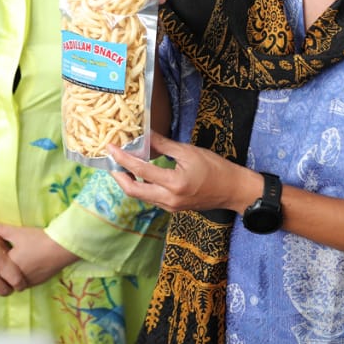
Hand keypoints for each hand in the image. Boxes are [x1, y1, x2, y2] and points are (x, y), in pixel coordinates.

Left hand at [0, 220, 78, 287]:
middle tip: (5, 260)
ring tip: (17, 263)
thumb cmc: (38, 239)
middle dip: (3, 271)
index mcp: (10, 266)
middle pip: (5, 277)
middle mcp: (17, 277)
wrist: (61, 247)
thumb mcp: (17, 232)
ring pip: (15, 283)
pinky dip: (24, 277)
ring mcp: (29, 282)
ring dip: (14, 276)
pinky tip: (28, 266)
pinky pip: (26, 283)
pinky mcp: (38, 283)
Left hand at [108, 131, 263, 213]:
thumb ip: (164, 145)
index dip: (122, 158)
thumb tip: (145, 135)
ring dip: (128, 181)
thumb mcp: (189, 152)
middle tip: (111, 160)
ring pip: (140, 196)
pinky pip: (150, 198)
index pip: (140, 170)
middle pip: (132, 190)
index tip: (111, 147)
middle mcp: (168, 199)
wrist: (232, 190)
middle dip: (118, 175)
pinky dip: (141, 186)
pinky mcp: (173, 209)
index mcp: (173, 183)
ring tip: (123, 165)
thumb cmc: (215, 168)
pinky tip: (141, 174)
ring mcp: (170, 207)